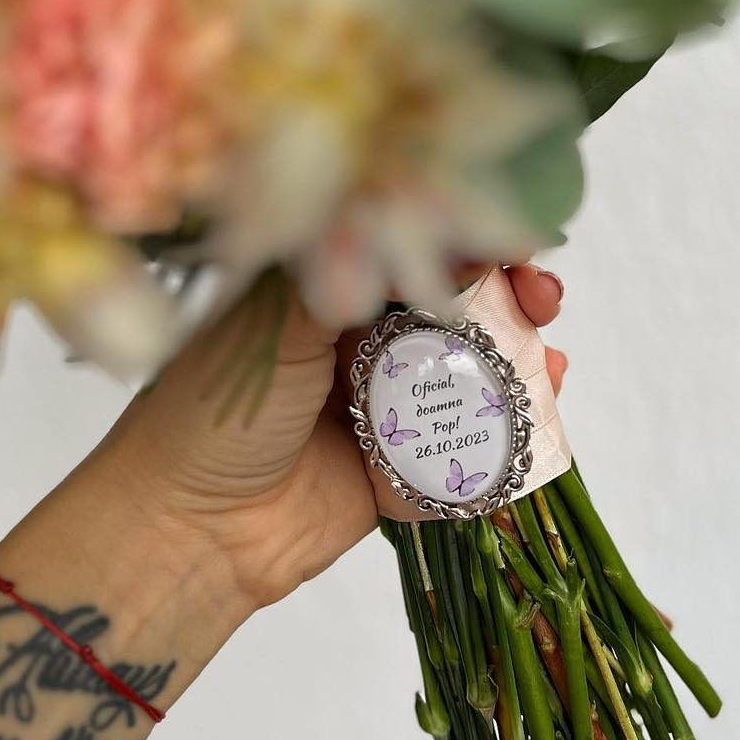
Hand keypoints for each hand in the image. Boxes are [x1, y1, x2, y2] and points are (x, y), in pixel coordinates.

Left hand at [101, 265, 566, 622]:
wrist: (191, 529)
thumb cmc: (215, 410)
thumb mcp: (276, 320)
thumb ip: (349, 266)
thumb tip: (427, 211)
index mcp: (325, 293)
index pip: (411, 246)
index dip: (466, 235)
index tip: (513, 234)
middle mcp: (359, 342)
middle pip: (456, 304)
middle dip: (509, 294)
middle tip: (542, 294)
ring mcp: (386, 406)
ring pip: (472, 369)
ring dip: (520, 352)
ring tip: (549, 350)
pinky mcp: (404, 468)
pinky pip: (469, 442)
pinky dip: (513, 422)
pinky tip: (545, 400)